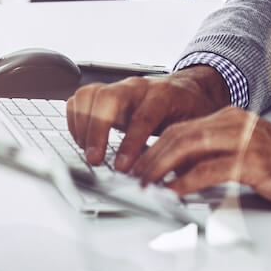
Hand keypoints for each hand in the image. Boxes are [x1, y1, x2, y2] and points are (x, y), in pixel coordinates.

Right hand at [66, 65, 230, 170]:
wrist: (188, 89)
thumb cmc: (190, 110)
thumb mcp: (194, 129)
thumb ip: (184, 152)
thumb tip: (178, 183)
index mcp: (163, 95)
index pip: (143, 116)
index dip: (131, 143)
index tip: (122, 167)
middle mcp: (138, 87)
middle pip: (108, 98)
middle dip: (97, 130)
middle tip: (95, 159)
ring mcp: (119, 87)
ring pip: (90, 94)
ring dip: (83, 125)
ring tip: (90, 151)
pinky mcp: (105, 92)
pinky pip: (81, 99)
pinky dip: (76, 120)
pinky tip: (85, 140)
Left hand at [130, 110, 270, 209]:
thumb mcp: (247, 156)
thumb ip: (215, 159)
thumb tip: (178, 176)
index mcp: (231, 119)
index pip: (181, 126)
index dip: (153, 145)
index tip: (135, 163)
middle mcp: (235, 124)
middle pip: (179, 134)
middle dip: (149, 155)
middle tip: (131, 176)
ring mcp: (245, 141)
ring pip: (189, 146)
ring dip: (161, 166)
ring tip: (145, 183)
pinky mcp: (255, 162)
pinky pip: (211, 169)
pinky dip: (187, 181)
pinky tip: (175, 191)